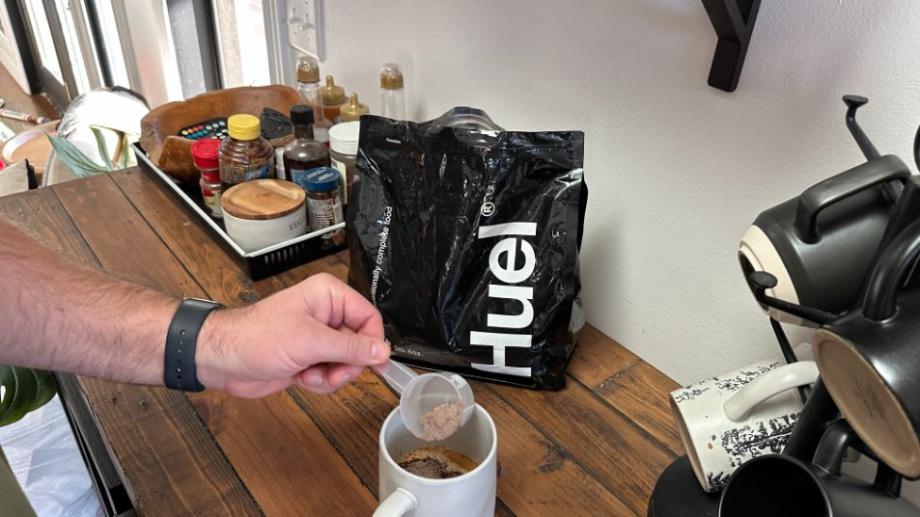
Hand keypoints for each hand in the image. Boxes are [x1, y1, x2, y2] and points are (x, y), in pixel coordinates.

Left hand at [196, 273, 388, 397]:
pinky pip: (331, 373)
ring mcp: (317, 337)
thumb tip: (382, 351)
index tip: (372, 364)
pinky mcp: (309, 357)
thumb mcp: (310, 342)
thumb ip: (350, 348)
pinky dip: (321, 382)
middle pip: (360, 343)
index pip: (368, 317)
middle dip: (346, 364)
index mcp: (328, 296)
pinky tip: (301, 378)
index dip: (372, 343)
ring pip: (347, 362)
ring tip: (310, 374)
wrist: (223, 361)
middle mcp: (326, 314)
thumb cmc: (255, 338)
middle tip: (332, 373)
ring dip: (332, 376)